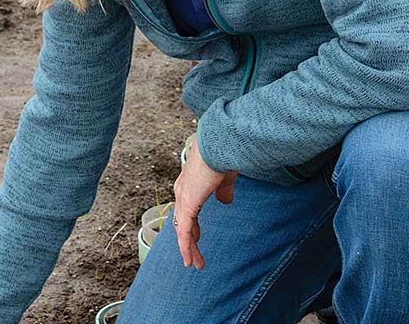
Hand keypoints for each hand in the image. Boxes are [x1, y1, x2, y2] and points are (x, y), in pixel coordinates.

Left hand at [173, 138, 236, 269]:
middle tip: (194, 257)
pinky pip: (185, 232)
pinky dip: (187, 247)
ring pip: (183, 229)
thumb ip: (224, 190)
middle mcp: (182, 190)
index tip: (196, 236)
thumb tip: (225, 201)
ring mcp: (183, 198)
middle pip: (182, 221)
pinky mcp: (187, 205)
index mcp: (189, 182)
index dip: (192, 224)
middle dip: (190, 240)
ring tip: (195, 264)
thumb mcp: (225, 177)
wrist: (219, 145)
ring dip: (189, 248)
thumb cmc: (224, 155)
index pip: (187, 208)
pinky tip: (190, 260)